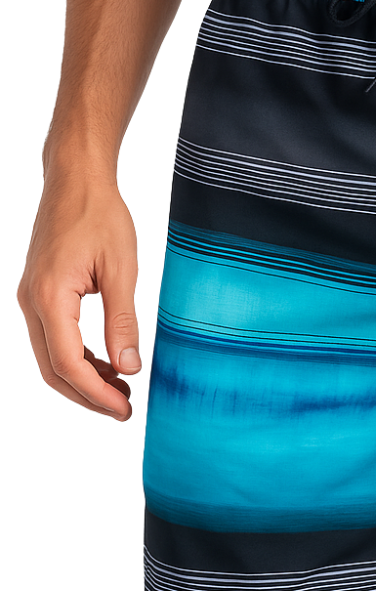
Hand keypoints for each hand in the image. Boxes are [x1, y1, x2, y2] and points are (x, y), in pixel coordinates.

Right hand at [17, 170, 140, 420]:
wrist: (76, 180)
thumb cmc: (100, 216)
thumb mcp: (122, 271)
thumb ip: (123, 321)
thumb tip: (129, 368)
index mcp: (49, 298)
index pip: (68, 364)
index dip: (96, 394)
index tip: (125, 410)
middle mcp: (31, 302)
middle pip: (53, 369)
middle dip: (88, 396)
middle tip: (125, 409)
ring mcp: (31, 298)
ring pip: (51, 356)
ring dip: (83, 379)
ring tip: (122, 390)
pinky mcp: (40, 293)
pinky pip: (54, 338)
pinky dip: (78, 358)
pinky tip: (108, 364)